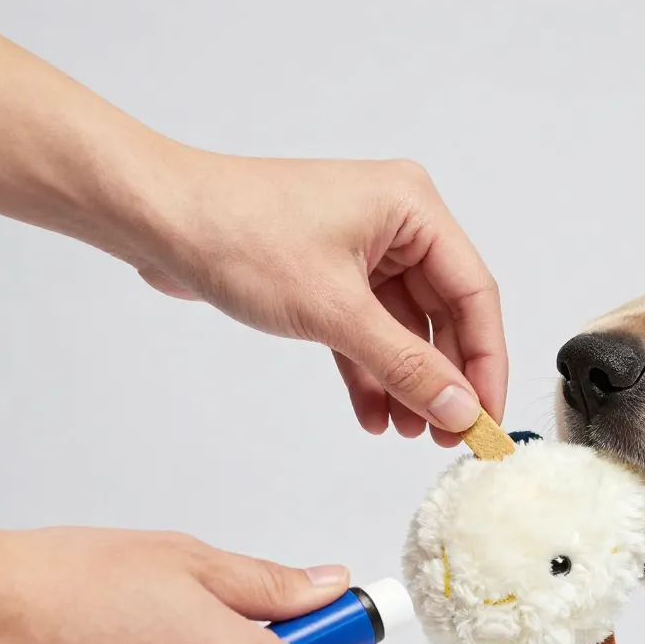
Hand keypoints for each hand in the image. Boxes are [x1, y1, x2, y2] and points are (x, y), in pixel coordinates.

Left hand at [131, 155, 507, 445]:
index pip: (474, 294)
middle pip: (445, 315)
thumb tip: (461, 409)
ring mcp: (362, 249)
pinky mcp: (330, 274)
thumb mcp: (336, 311)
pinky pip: (367, 331)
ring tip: (409, 432)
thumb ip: (407, 366)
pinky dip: (370, 371)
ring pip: (405, 329)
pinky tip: (374, 413)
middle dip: (444, 378)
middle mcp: (396, 224)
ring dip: (407, 381)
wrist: (158, 220)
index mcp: (412, 208)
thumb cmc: (238, 234)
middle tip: (449, 434)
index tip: (486, 417)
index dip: (485, 362)